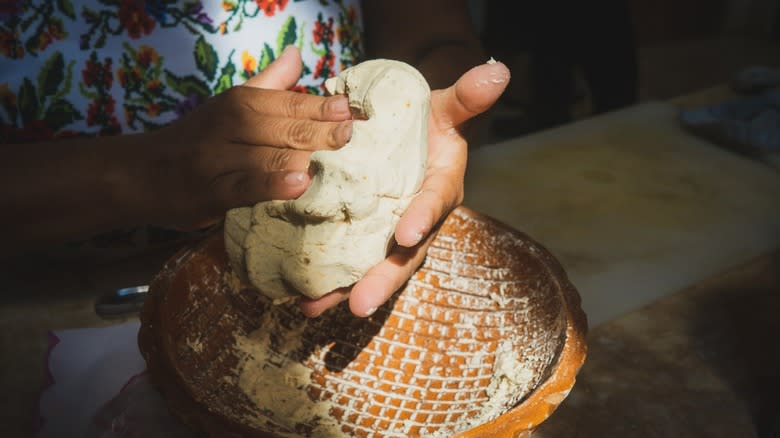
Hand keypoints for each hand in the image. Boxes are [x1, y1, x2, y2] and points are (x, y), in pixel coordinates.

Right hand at [137, 46, 351, 229]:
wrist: (141, 173)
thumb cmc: (199, 138)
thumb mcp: (230, 105)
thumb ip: (268, 84)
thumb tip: (298, 54)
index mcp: (239, 103)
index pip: (287, 102)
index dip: (322, 107)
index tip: (353, 110)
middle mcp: (228, 126)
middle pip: (282, 128)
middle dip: (321, 130)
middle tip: (353, 132)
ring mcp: (218, 160)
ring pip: (267, 155)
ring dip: (304, 155)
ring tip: (339, 157)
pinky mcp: (210, 194)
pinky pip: (245, 187)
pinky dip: (272, 184)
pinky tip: (299, 183)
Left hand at [300, 60, 509, 316]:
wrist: (407, 138)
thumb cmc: (427, 124)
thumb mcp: (445, 108)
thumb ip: (466, 96)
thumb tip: (498, 70)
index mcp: (439, 189)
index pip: (433, 204)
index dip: (423, 217)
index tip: (407, 233)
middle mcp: (416, 220)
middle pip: (402, 256)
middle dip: (381, 281)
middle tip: (357, 304)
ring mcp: (388, 235)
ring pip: (370, 268)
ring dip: (342, 290)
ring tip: (311, 307)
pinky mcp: (362, 238)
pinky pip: (346, 261)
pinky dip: (325, 279)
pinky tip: (298, 296)